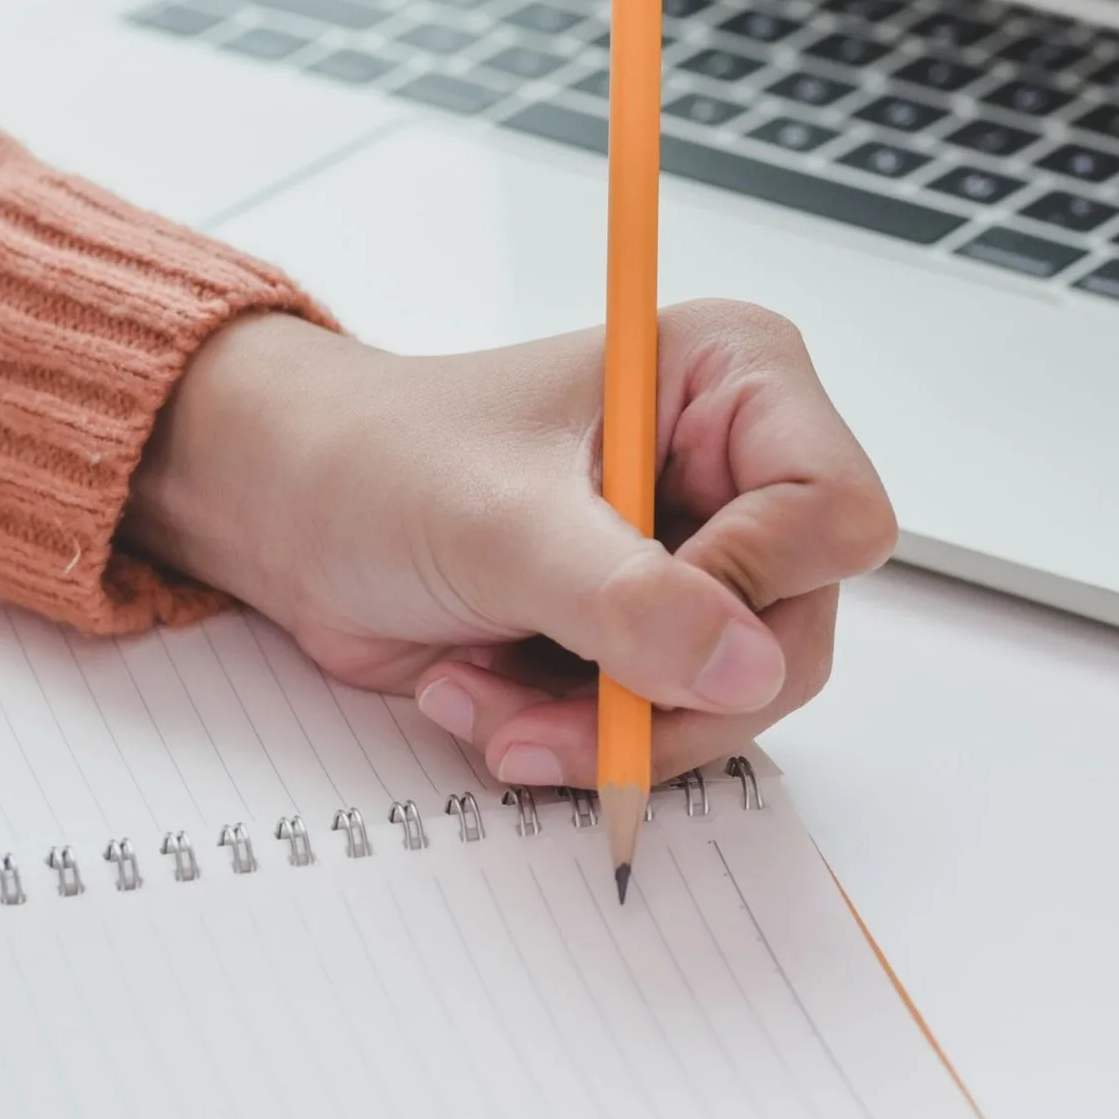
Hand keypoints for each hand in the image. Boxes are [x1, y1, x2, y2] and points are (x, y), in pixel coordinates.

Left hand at [122, 304, 897, 786]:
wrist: (284, 510)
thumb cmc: (375, 459)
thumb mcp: (499, 522)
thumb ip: (627, 596)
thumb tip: (747, 665)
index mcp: (733, 380)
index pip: (834, 512)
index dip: (751, 587)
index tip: (639, 617)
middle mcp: (737, 466)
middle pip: (794, 630)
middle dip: (657, 692)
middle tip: (542, 713)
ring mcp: (700, 556)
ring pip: (733, 698)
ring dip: (604, 727)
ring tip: (486, 696)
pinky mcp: (654, 632)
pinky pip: (671, 726)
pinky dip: (579, 739)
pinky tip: (488, 696)